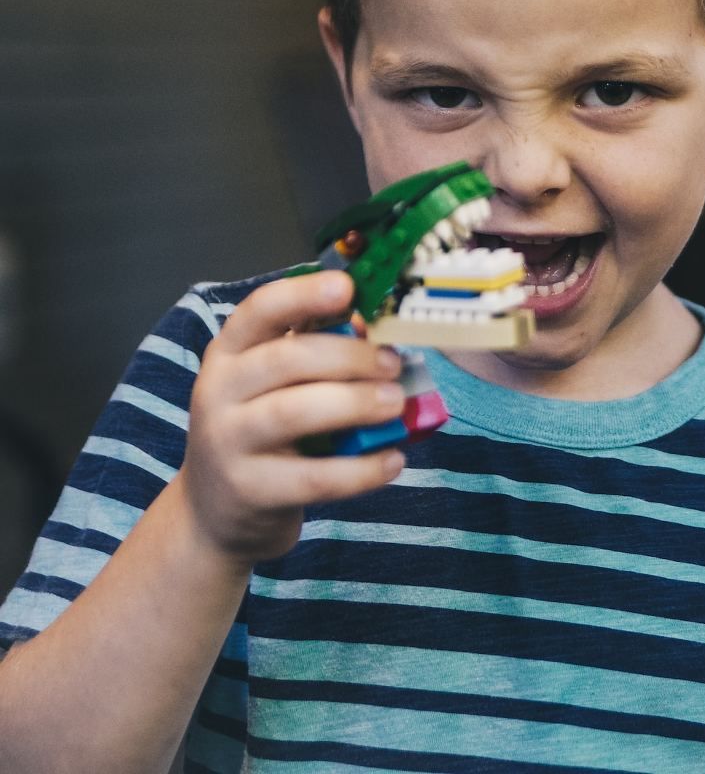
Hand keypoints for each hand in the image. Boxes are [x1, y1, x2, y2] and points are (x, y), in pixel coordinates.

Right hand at [175, 271, 406, 565]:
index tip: (347, 287)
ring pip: (293, 413)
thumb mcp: (274, 382)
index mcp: (230, 351)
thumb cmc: (261, 427)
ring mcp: (228, 442)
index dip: (303, 295)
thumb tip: (370, 323)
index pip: (260, 310)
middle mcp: (219, 390)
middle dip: (349, 357)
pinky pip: (313, 477)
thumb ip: (316, 347)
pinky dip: (360, 469)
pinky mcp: (250, 490)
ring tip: (395, 403)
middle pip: (285, 359)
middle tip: (393, 363)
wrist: (217, 509)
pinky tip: (393, 459)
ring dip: (354, 404)